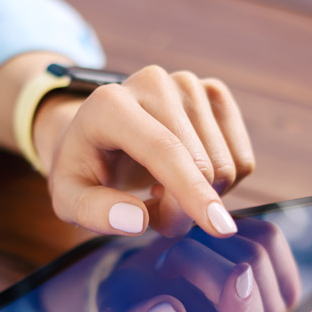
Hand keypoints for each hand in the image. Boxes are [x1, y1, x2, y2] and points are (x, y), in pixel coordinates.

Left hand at [35, 65, 255, 237]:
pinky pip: (242, 159)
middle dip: (184, 208)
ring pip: (226, 165)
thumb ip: (94, 212)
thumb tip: (137, 221)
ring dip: (200, 197)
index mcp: (110, 104)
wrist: (98, 134)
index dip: (191, 191)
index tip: (219, 229)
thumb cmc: (84, 168)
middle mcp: (152, 82)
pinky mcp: (214, 93)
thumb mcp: (69, 198)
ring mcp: (187, 83)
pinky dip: (220, 184)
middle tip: (151, 212)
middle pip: (200, 164)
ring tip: (162, 189)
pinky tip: (186, 174)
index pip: (164, 149)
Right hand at [91, 217, 301, 311]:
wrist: (146, 289)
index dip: (245, 307)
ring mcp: (274, 305)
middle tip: (166, 262)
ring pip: (261, 252)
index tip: (238, 275)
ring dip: (215, 240)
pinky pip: (269, 238)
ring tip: (185, 251)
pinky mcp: (280, 273)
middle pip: (251, 279)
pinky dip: (236, 227)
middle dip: (201, 256)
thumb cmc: (131, 310)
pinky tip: (211, 240)